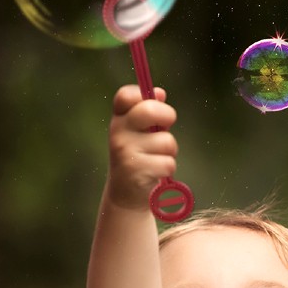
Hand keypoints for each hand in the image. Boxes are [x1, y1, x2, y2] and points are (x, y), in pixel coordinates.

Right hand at [105, 85, 177, 209]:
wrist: (126, 194)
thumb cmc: (139, 156)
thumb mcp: (140, 132)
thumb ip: (150, 113)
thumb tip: (160, 92)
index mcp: (119, 119)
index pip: (125, 96)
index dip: (143, 94)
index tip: (155, 100)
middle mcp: (118, 132)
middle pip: (150, 110)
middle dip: (168, 115)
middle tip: (167, 126)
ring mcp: (125, 151)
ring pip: (167, 141)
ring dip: (170, 151)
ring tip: (157, 158)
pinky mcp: (136, 171)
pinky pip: (168, 163)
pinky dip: (168, 169)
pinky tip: (155, 173)